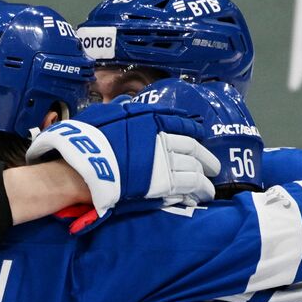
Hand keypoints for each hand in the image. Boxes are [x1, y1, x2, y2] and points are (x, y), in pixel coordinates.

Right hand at [26, 102, 219, 226]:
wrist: (87, 163)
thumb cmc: (92, 136)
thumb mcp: (107, 113)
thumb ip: (123, 110)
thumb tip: (127, 103)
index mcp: (154, 122)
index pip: (183, 125)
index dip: (194, 132)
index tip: (201, 137)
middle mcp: (166, 141)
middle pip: (195, 151)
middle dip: (208, 160)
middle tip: (214, 167)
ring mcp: (166, 164)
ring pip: (195, 173)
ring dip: (205, 182)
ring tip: (209, 190)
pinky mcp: (163, 186)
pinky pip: (186, 190)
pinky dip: (194, 194)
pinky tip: (197, 199)